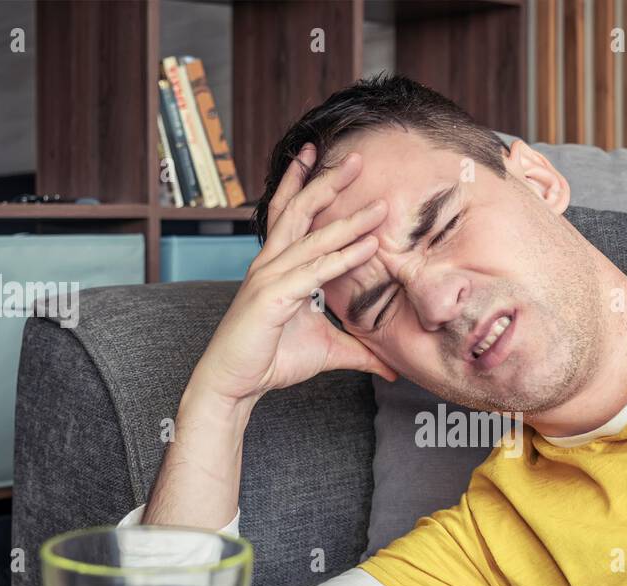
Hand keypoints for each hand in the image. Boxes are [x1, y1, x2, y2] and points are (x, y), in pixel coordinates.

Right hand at [191, 143, 395, 404]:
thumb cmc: (271, 361)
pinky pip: (314, 272)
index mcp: (277, 266)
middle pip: (299, 211)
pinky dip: (343, 257)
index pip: (290, 214)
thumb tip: (391, 367)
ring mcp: (269, 278)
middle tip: (357, 157)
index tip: (323, 158)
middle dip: (328, 182)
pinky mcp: (272, 298)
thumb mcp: (326, 351)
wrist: (234, 385)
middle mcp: (270, 264)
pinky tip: (368, 246)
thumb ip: (359, 351)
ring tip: (378, 203)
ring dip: (348, 218)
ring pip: (312, 238)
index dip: (305, 184)